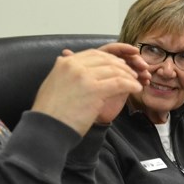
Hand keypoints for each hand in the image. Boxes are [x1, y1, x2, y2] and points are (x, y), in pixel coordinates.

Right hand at [31, 45, 146, 134]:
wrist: (47, 129)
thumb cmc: (50, 113)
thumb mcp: (52, 84)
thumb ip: (63, 72)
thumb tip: (64, 59)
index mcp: (65, 63)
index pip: (93, 54)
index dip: (110, 58)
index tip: (119, 65)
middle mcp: (74, 66)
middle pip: (106, 59)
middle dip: (121, 65)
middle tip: (131, 72)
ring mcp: (84, 76)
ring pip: (115, 70)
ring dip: (128, 75)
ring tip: (135, 81)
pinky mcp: (94, 90)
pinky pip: (120, 82)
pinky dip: (131, 84)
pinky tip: (136, 88)